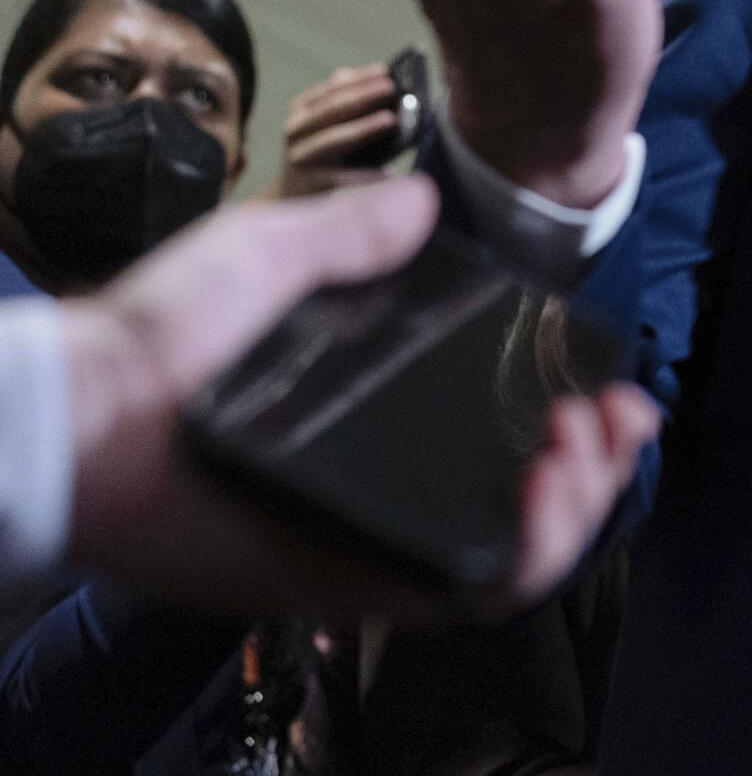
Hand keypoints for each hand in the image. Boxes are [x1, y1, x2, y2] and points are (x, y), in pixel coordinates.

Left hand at [59, 177, 657, 615]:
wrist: (95, 410)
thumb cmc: (165, 332)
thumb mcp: (270, 251)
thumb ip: (351, 231)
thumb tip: (424, 198)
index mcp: (382, 406)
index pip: (503, 424)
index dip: (574, 413)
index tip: (611, 384)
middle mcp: (394, 475)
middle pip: (534, 494)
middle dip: (598, 462)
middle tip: (615, 418)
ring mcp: (379, 534)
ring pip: (516, 552)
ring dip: (576, 505)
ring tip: (581, 448)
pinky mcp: (356, 582)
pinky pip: (460, 595)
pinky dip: (521, 556)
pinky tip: (538, 494)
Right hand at [269, 62, 402, 198]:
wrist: (293, 193)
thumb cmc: (322, 154)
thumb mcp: (327, 125)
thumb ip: (348, 106)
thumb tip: (383, 88)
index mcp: (302, 110)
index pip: (332, 88)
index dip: (359, 78)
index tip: (385, 71)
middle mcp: (296, 129)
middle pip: (331, 109)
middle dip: (363, 96)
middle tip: (391, 89)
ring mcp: (300, 156)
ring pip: (332, 139)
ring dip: (363, 128)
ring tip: (390, 120)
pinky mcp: (310, 183)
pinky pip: (341, 177)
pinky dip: (364, 175)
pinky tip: (387, 172)